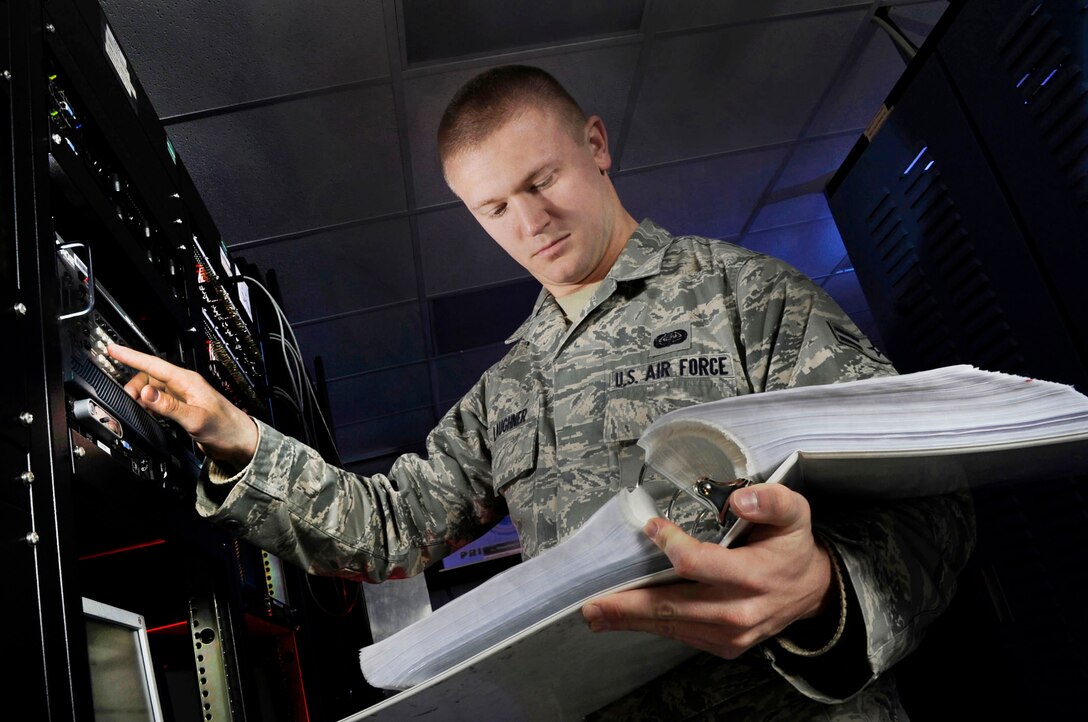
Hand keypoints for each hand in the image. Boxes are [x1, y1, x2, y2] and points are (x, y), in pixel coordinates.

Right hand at [107, 343, 258, 468]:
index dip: (131, 356)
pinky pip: (158, 401)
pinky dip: (148, 405)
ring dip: (141, 397)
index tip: (113, 349)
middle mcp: (183, 386)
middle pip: (149, 376)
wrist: (239, 443)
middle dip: (134, 386)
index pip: (153, 364)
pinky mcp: (182, 408)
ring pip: (152, 389)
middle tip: (127, 400)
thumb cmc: (226, 428)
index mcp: (187, 381)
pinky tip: (148, 414)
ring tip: (137, 408)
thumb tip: (146, 393)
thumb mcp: (195, 418)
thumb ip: (170, 406)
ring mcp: (182, 397)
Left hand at [581, 484, 833, 658]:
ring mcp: (730, 635)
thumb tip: (741, 500)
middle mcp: (739, 611)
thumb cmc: (791, 546)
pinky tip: (626, 618)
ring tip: (596, 614)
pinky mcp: (724, 646)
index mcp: (754, 576)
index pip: (698, 564)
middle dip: (630, 605)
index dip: (670, 545)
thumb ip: (771, 501)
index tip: (650, 527)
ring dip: (631, 620)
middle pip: (674, 606)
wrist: (810, 590)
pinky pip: (680, 634)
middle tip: (592, 604)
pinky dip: (651, 625)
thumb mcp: (794, 513)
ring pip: (672, 626)